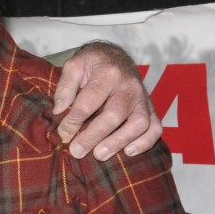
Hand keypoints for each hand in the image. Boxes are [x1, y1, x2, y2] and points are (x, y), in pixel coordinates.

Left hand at [52, 41, 161, 159]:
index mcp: (108, 73)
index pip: (89, 101)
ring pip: (139, 123)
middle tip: (77, 150)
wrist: (115, 57)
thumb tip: (59, 110)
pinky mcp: (150, 108)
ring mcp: (142, 98)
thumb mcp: (74, 66)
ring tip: (99, 155)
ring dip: (119, 142)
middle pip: (115, 114)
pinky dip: (145, 142)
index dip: (74, 120)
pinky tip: (127, 152)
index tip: (63, 133)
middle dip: (94, 135)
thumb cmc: (92, 64)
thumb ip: (65, 87)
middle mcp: (129, 85)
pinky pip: (155, 128)